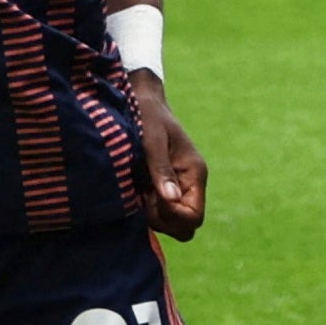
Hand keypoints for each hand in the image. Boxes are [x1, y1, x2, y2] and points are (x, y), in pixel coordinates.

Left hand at [132, 75, 205, 239]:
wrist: (140, 99)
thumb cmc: (147, 115)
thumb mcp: (153, 140)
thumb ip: (161, 170)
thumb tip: (171, 200)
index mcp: (194, 173)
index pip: (194, 217)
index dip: (174, 217)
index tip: (153, 200)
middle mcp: (187, 184)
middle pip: (184, 226)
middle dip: (162, 220)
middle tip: (140, 198)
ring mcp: (173, 187)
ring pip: (168, 221)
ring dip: (149, 213)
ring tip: (133, 190)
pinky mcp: (158, 186)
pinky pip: (155, 210)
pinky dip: (142, 207)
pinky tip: (131, 189)